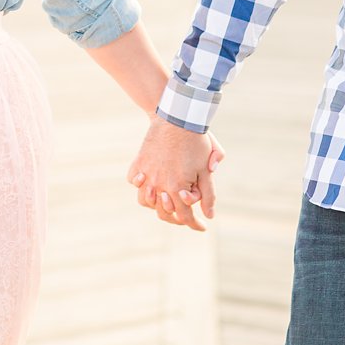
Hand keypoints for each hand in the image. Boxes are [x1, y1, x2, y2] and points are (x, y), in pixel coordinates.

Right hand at [126, 117, 224, 231]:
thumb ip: (208, 194)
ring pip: (146, 201)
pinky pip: (134, 181)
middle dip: (176, 219)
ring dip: (156, 205)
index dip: (195, 224)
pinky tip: (148, 185)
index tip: (202, 227)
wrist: (177, 117)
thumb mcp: (206, 168)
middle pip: (164, 213)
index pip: (185, 216)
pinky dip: (140, 186)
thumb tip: (209, 215)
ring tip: (166, 202)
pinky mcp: (139, 163)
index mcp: (178, 188)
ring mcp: (146, 174)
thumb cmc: (196, 142)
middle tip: (186, 217)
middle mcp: (159, 185)